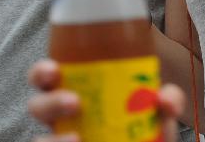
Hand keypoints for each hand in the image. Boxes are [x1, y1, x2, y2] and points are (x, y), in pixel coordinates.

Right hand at [28, 59, 183, 141]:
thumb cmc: (145, 129)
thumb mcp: (159, 113)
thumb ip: (168, 101)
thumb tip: (166, 98)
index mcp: (76, 91)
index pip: (47, 77)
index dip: (42, 71)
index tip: (53, 69)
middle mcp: (62, 118)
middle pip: (37, 106)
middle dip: (49, 102)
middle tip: (74, 103)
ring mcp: (61, 139)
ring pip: (40, 140)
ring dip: (53, 139)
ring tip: (77, 139)